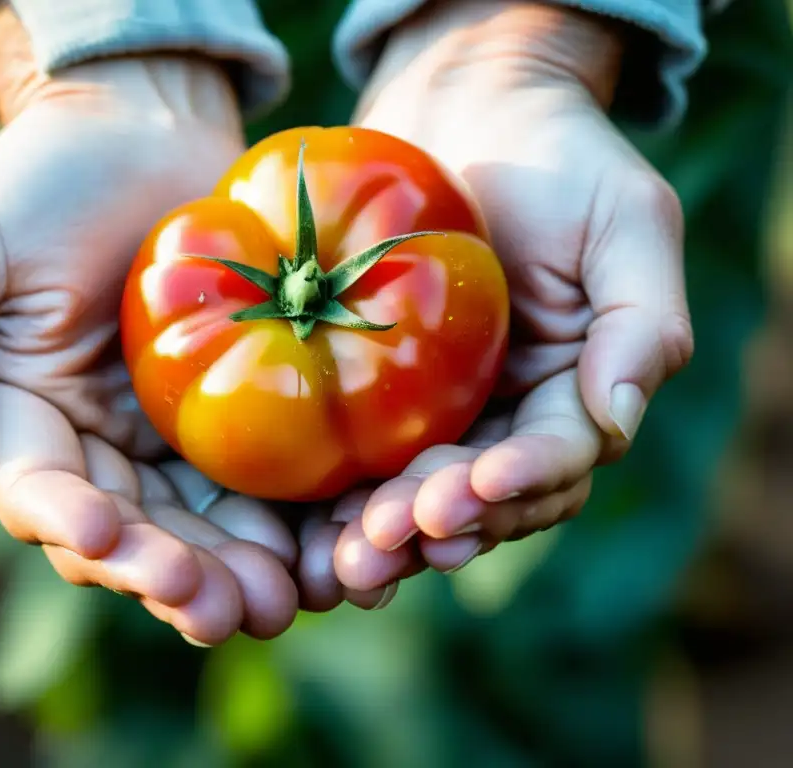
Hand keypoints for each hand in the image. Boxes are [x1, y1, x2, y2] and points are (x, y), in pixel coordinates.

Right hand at [0, 1, 303, 643]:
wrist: (145, 133)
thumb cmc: (43, 180)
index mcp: (25, 421)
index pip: (43, 494)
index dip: (72, 524)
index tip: (109, 538)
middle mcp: (98, 448)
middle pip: (132, 534)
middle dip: (170, 576)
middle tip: (217, 607)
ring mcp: (171, 440)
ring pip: (201, 527)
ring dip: (235, 572)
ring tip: (277, 600)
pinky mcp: (240, 418)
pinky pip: (260, 482)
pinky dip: (289, 523)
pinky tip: (322, 550)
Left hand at [329, 0, 693, 590]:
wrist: (467, 110)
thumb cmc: (558, 157)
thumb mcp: (625, 221)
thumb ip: (640, 322)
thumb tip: (616, 419)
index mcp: (574, 390)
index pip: (558, 456)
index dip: (522, 480)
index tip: (475, 485)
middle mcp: (510, 416)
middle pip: (485, 497)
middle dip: (443, 524)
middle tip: (390, 537)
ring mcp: (443, 411)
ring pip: (423, 495)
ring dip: (391, 532)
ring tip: (350, 555)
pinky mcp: (380, 394)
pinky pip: (365, 457)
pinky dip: (345, 498)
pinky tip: (315, 525)